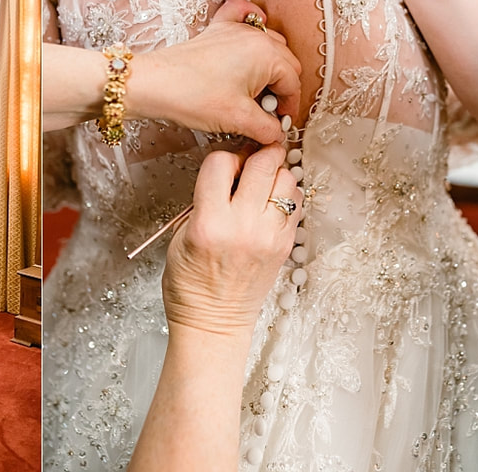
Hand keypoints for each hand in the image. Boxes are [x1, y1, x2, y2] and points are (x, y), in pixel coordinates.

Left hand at [131, 0, 301, 144]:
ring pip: (269, 45)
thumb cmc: (192, 96)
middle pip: (285, 64)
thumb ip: (267, 128)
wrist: (154, 84)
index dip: (288, 109)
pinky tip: (251, 37)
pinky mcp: (217, 32)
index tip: (279, 125)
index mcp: (267, 54)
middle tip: (265, 114)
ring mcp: (235, 30)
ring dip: (270, 68)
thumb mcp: (238, 119)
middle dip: (280, 91)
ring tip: (254, 93)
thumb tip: (277, 133)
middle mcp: (255, 36)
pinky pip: (243, 17)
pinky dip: (252, 23)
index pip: (293, 84)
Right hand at [162, 144, 301, 332]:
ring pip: (288, 180)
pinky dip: (286, 196)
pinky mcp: (285, 246)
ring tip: (262, 185)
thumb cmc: (189, 283)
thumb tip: (230, 171)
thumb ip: (205, 198)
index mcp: (210, 223)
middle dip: (258, 153)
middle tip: (253, 158)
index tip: (223, 166)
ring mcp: (269, 237)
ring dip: (275, 174)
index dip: (222, 158)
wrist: (213, 322)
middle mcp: (243, 227)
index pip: (221, 162)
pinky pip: (296, 205)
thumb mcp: (181, 234)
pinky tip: (270, 204)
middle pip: (264, 164)